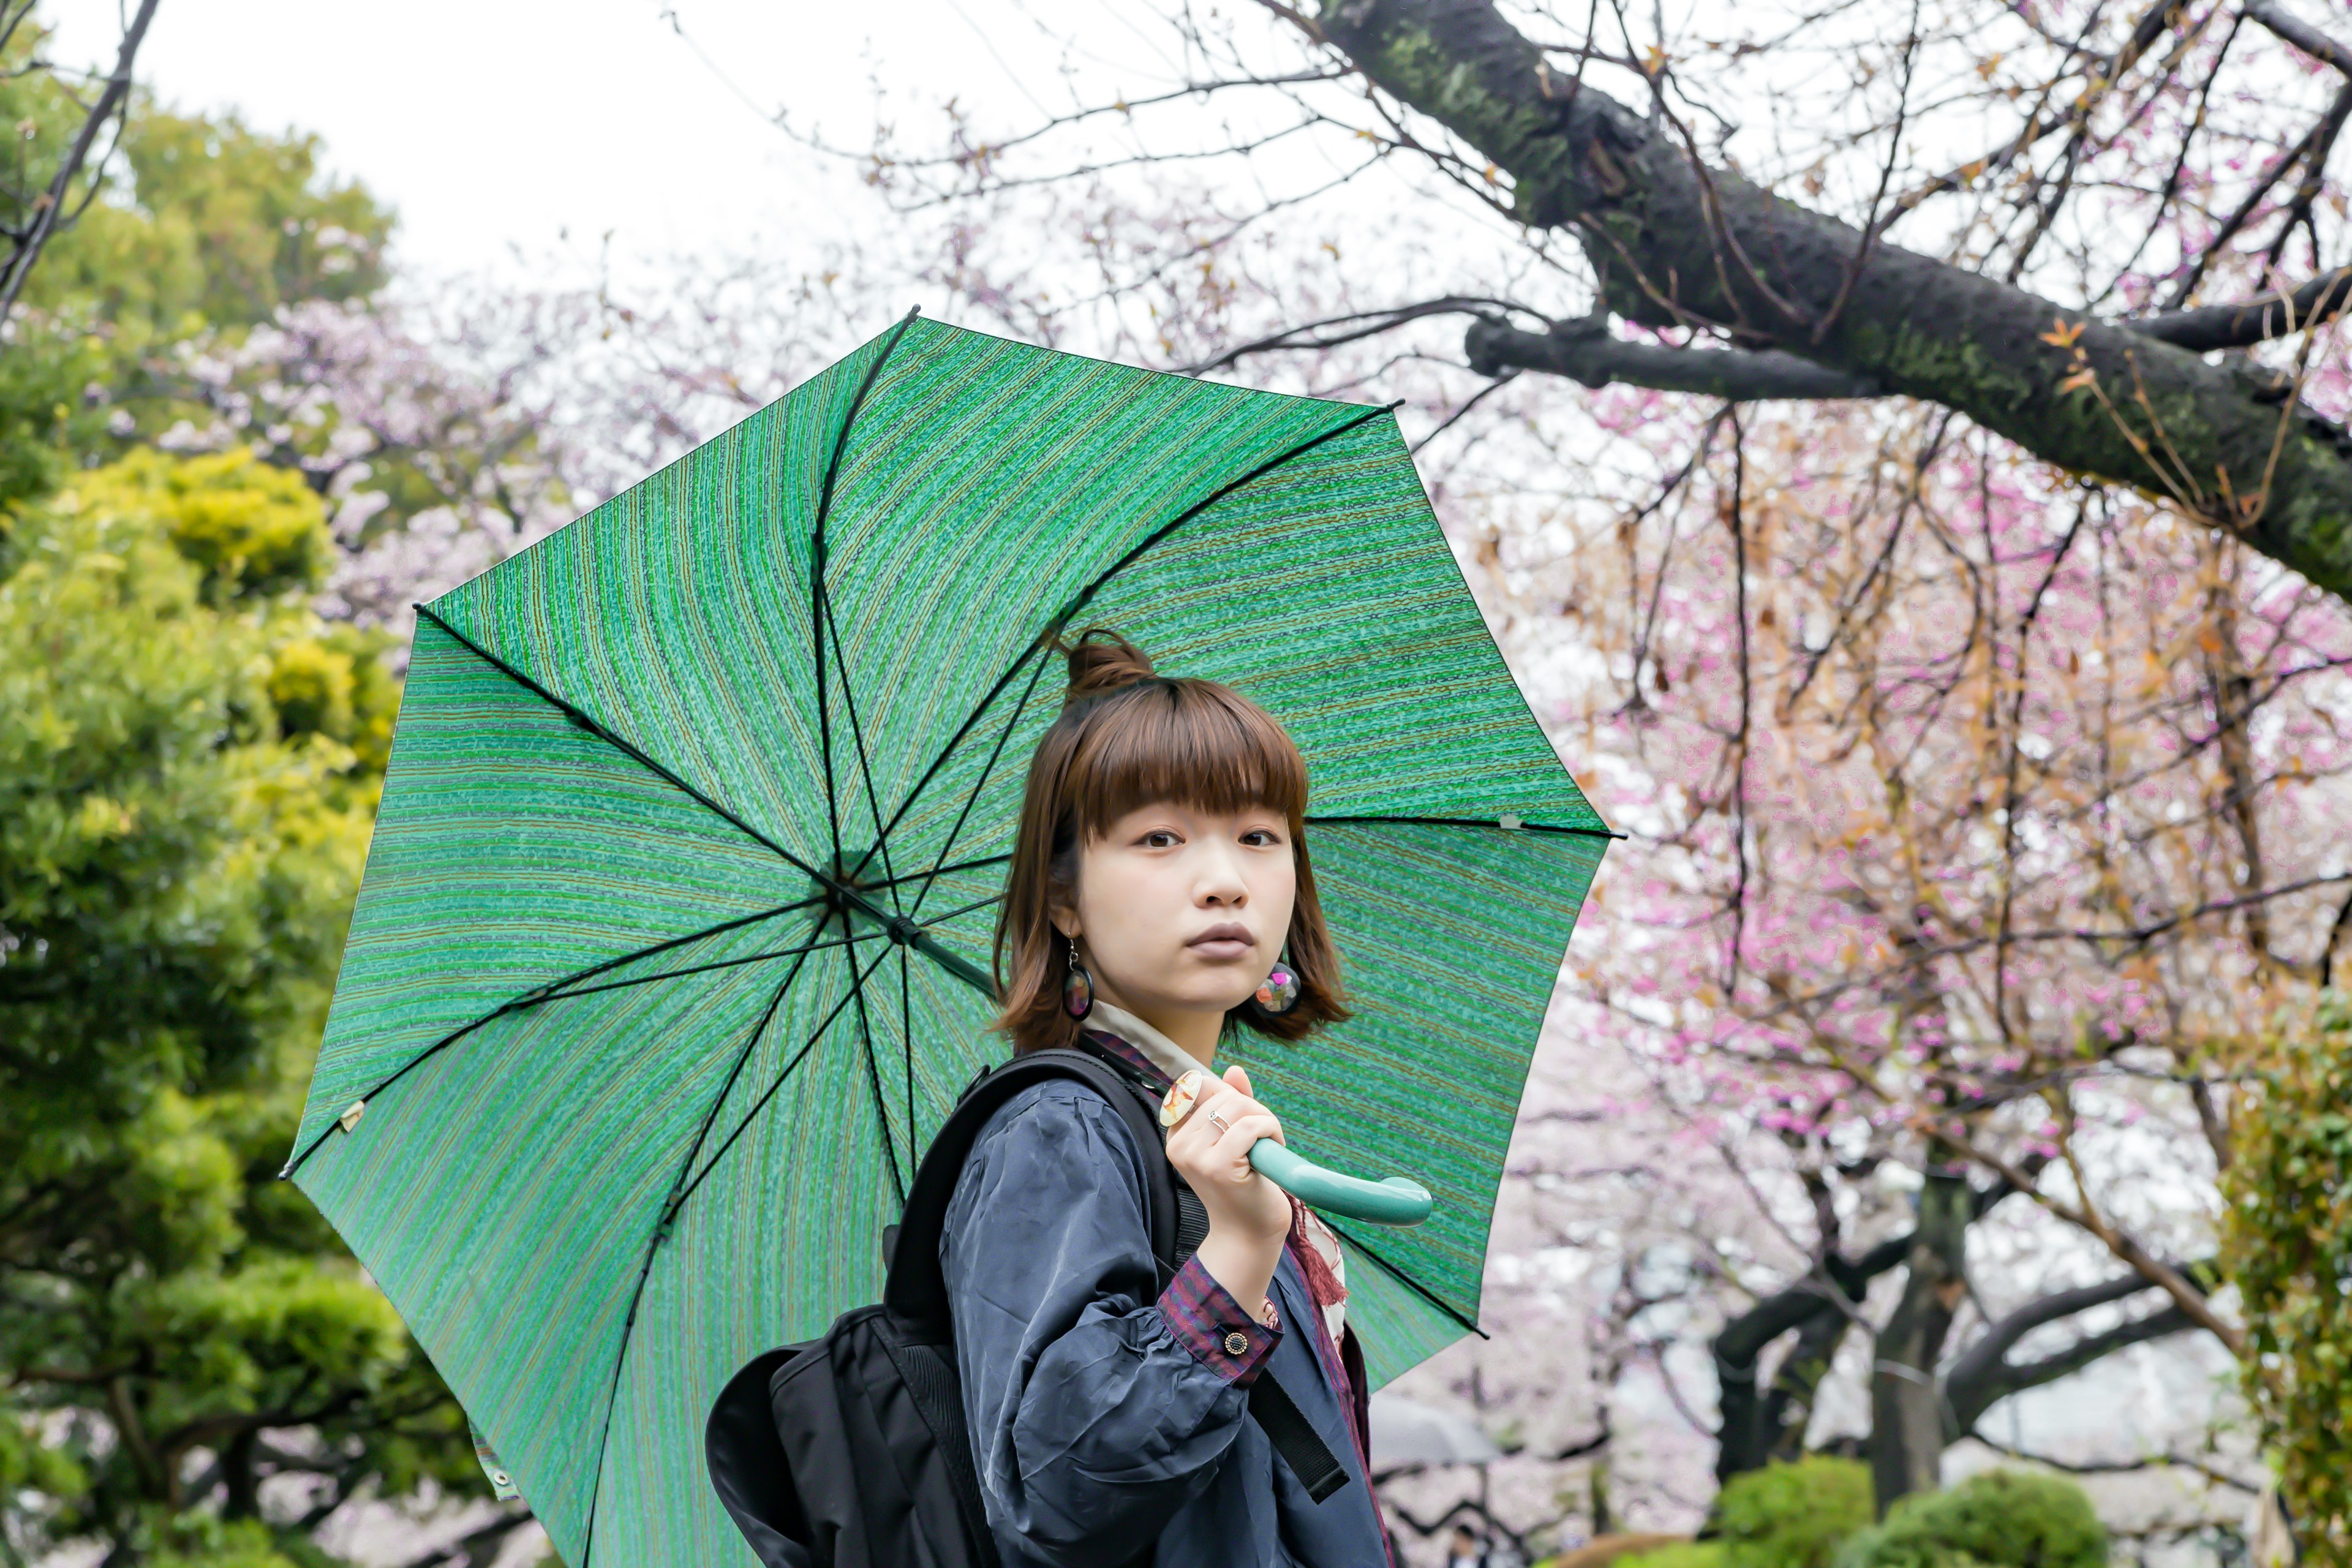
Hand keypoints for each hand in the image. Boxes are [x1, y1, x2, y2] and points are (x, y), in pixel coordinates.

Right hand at [1164, 1065, 1290, 1318]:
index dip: (1231, 1095)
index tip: (1243, 1122)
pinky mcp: (1219, 1166)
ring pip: (1238, 1106)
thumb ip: (1233, 1103)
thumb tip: (1235, 1070)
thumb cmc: (1244, 1186)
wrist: (1249, 1234)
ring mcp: (1196, 1156)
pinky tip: (1273, 1149)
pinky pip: (1251, 1125)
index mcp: (1176, 1135)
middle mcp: (1179, 1144)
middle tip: (1262, 1137)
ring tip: (1267, 1145)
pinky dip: (1271, 1130)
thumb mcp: (1235, 1138)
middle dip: (1253, 1108)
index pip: (1200, 1086)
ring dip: (1265, 1120)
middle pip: (1223, 1094)